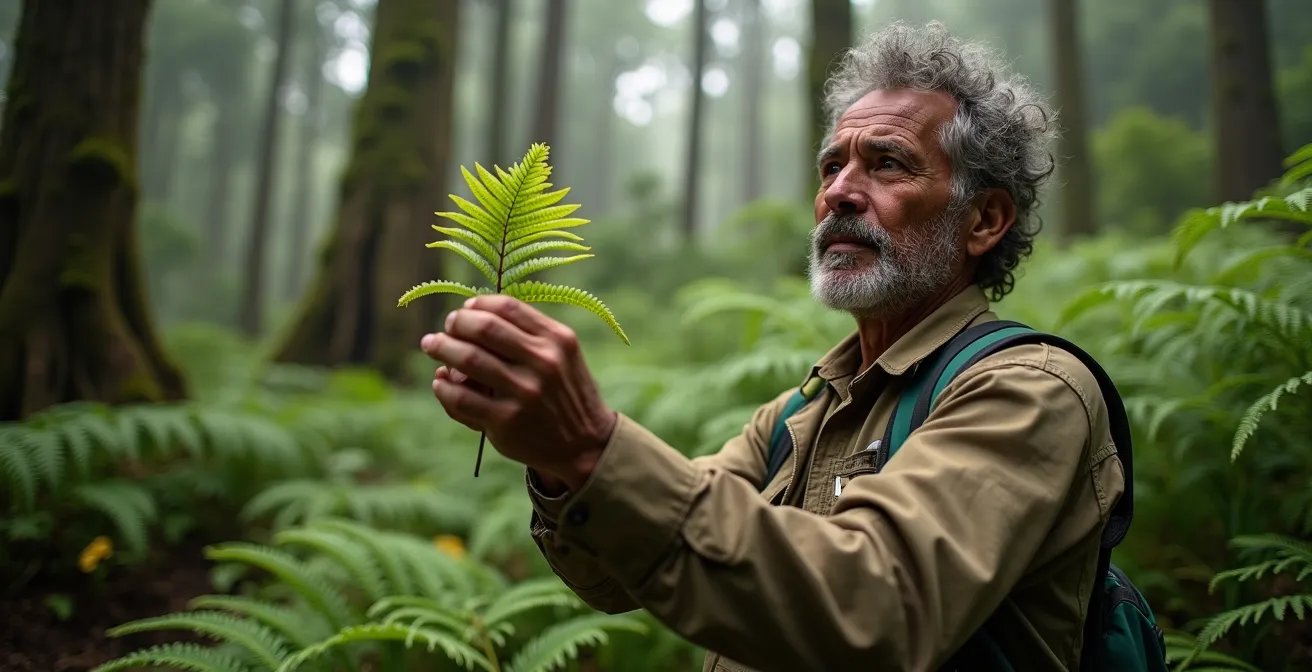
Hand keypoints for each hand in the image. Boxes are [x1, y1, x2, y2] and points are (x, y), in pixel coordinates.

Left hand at [420, 295, 616, 489]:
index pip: (508, 307)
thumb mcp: (563, 355)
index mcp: (557, 340)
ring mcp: (524, 393)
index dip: (478, 305)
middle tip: (446, 328)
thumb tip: (472, 313)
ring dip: (441, 347)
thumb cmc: (565, 392)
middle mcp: (543, 363)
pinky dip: (442, 386)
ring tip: (432, 346)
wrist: (586, 444)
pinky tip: (440, 382)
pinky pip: (460, 398)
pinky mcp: (506, 422)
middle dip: (456, 322)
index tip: (466, 310)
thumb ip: (528, 333)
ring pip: (467, 359)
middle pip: (484, 328)